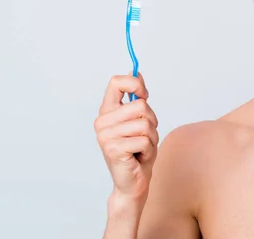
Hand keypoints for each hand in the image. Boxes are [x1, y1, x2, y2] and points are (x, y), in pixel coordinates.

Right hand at [95, 73, 158, 203]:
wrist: (134, 182)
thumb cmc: (138, 151)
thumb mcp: (140, 121)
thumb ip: (137, 99)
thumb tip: (137, 72)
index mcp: (107, 111)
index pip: (116, 82)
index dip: (135, 83)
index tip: (144, 94)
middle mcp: (102, 122)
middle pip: (141, 105)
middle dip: (152, 121)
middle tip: (145, 136)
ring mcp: (105, 136)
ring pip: (145, 124)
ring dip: (151, 138)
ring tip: (141, 147)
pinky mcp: (113, 149)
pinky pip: (144, 140)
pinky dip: (149, 149)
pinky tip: (139, 157)